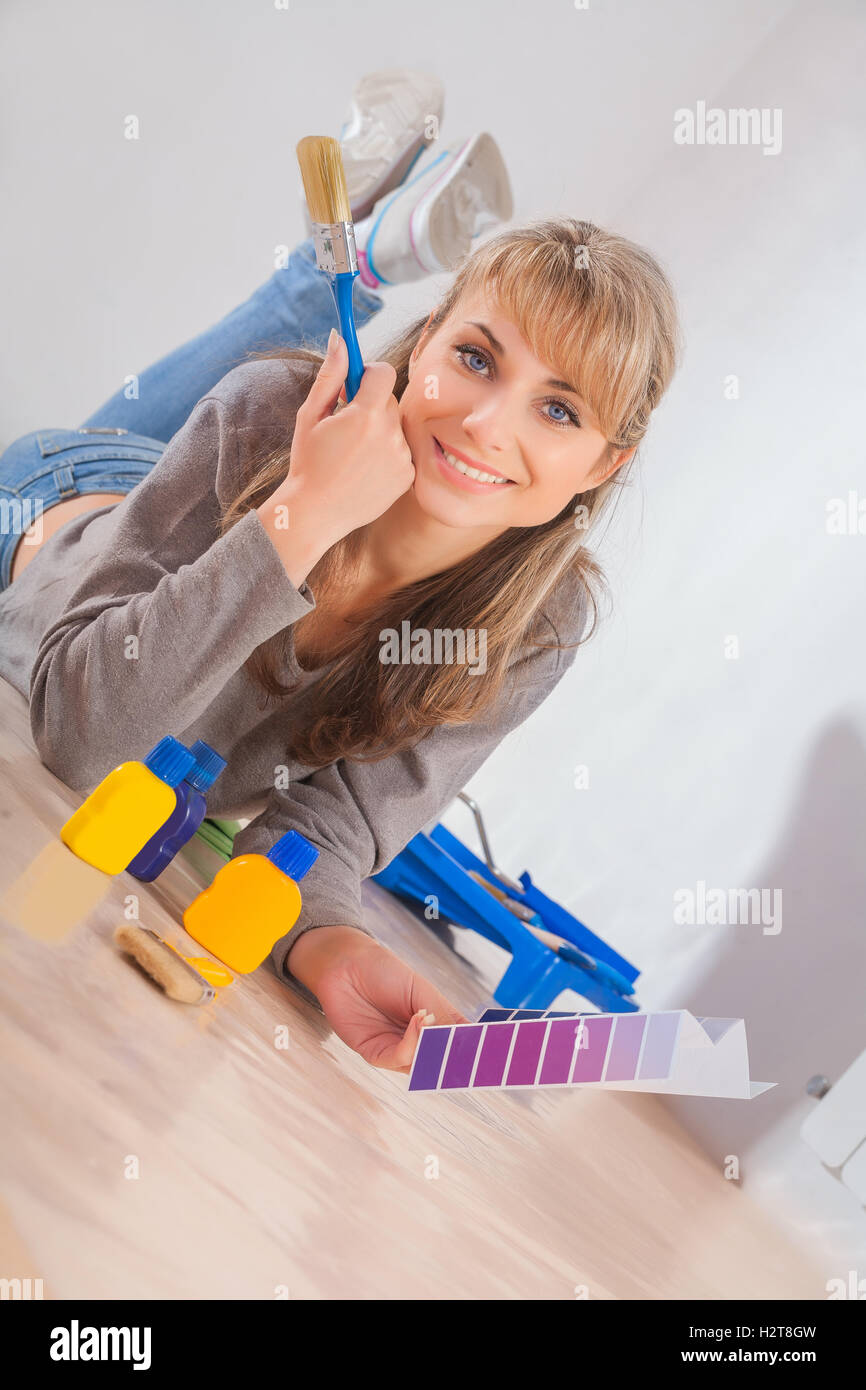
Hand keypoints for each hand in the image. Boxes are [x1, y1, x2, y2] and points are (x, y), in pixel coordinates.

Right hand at [265, 332, 415, 555]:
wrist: (316, 513)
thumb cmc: (308, 463)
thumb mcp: (311, 416)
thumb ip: (330, 375)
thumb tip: (340, 338)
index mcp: (364, 414)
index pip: (384, 372)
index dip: (369, 374)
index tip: (356, 385)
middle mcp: (389, 434)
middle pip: (389, 400)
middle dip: (371, 405)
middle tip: (346, 427)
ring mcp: (401, 457)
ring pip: (396, 426)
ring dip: (379, 431)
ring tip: (354, 454)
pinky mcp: (407, 476)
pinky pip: (401, 451)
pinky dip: (387, 455)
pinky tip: (364, 470)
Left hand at [287, 925, 468, 1070]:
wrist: (345, 962)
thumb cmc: (384, 971)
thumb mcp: (421, 991)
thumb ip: (443, 1017)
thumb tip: (468, 1041)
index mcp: (434, 1025)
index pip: (460, 1045)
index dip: (477, 1050)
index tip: (499, 1051)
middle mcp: (418, 1042)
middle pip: (443, 1062)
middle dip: (459, 1060)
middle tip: (476, 1053)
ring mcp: (397, 1050)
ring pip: (423, 1065)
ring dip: (434, 1048)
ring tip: (440, 1024)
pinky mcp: (374, 1054)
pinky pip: (398, 1059)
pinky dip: (412, 1044)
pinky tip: (420, 1021)